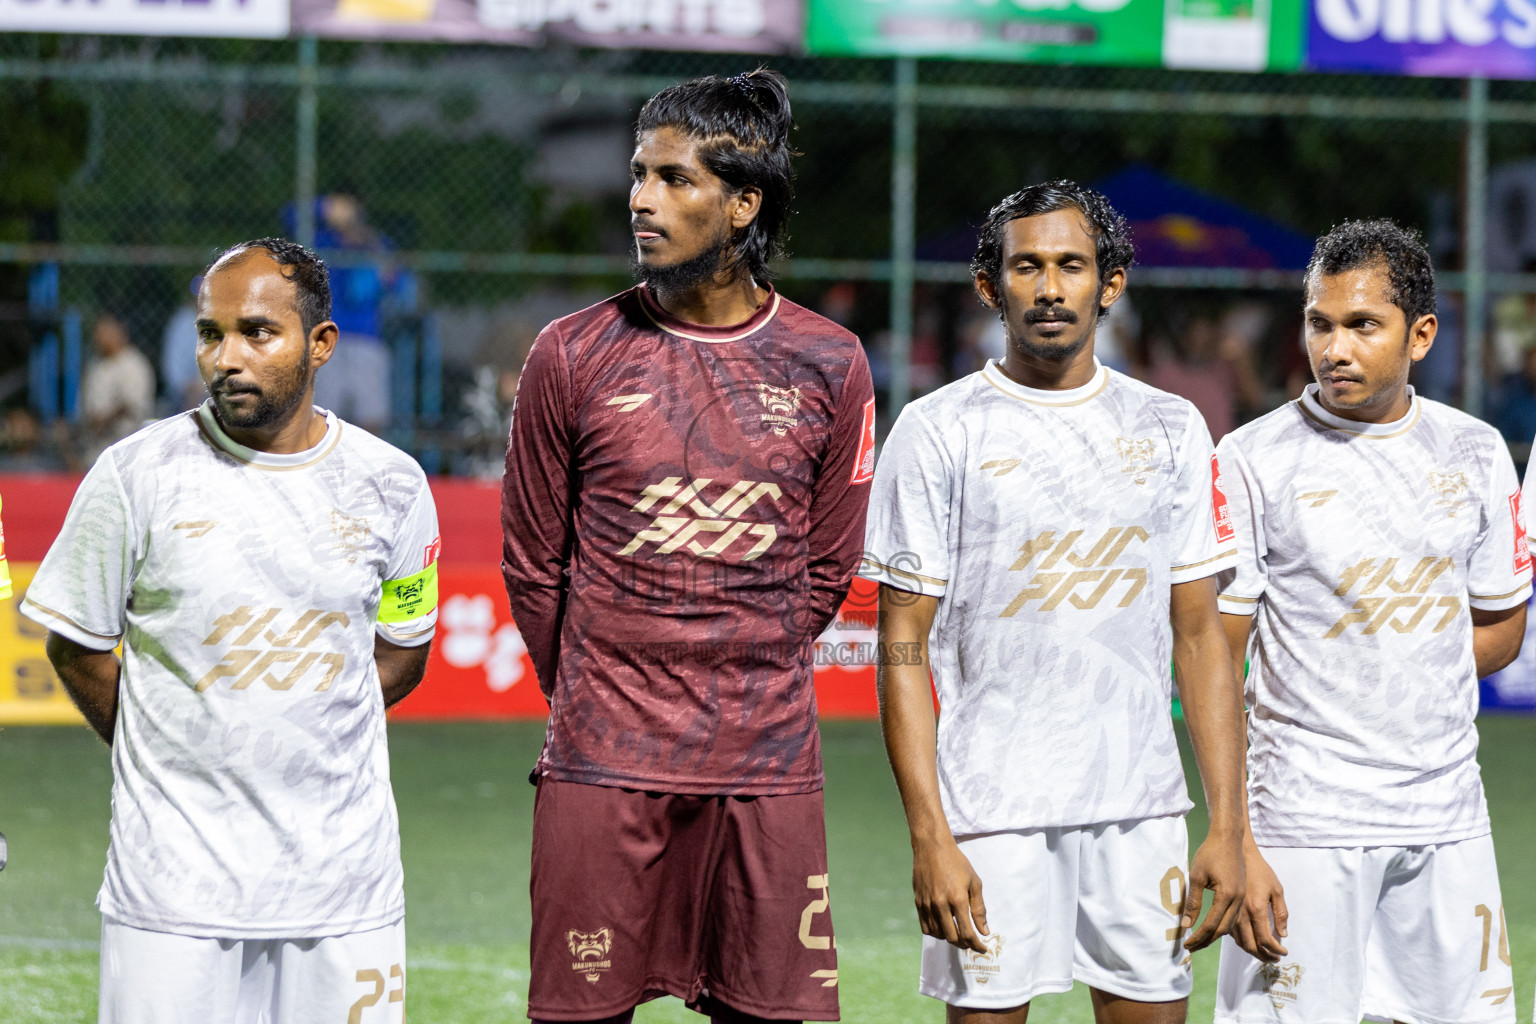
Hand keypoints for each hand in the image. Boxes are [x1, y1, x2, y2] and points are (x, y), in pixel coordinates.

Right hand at [912, 836, 988, 952]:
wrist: (932, 847)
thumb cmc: (957, 863)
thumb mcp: (974, 882)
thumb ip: (979, 909)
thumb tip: (984, 931)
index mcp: (957, 899)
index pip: (967, 933)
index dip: (976, 945)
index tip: (982, 948)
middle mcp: (941, 904)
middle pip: (952, 937)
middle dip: (964, 944)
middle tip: (971, 942)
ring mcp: (927, 904)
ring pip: (938, 934)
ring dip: (950, 938)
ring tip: (958, 933)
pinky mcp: (918, 902)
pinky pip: (925, 927)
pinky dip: (936, 933)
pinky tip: (944, 928)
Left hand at [1182, 834, 1244, 950]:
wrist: (1229, 838)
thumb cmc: (1210, 853)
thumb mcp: (1196, 876)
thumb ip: (1192, 902)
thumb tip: (1186, 925)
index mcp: (1227, 896)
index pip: (1211, 925)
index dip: (1198, 937)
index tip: (1187, 944)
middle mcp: (1238, 900)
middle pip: (1223, 929)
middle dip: (1206, 940)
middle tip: (1191, 947)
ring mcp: (1242, 898)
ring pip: (1230, 925)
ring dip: (1214, 935)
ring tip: (1199, 941)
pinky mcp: (1242, 894)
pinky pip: (1234, 917)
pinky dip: (1223, 926)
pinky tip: (1213, 928)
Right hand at [1232, 845, 1287, 962]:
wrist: (1240, 855)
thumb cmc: (1261, 871)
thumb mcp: (1277, 890)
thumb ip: (1281, 914)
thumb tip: (1282, 935)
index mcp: (1256, 909)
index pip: (1265, 940)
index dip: (1275, 951)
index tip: (1284, 954)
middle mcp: (1241, 914)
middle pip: (1250, 946)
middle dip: (1264, 957)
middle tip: (1274, 959)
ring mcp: (1231, 913)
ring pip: (1239, 941)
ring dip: (1252, 952)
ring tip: (1264, 954)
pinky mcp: (1226, 910)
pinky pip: (1232, 933)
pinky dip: (1242, 941)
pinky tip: (1251, 940)